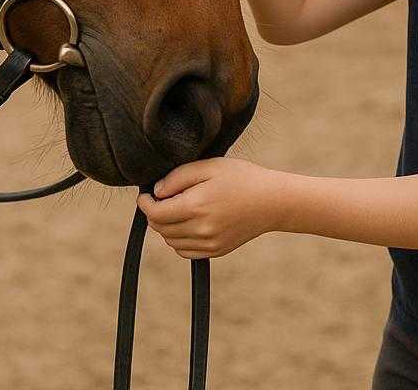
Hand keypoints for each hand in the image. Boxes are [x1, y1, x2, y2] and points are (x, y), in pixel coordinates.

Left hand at [135, 157, 284, 259]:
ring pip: (171, 241)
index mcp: (196, 206)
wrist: (273, 202)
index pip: (155, 213)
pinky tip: (188, 224)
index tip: (146, 194)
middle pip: (160, 229)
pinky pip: (185, 251)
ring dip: (166, 227)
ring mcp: (209, 243)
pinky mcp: (216, 251)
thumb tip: (157, 192)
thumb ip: (178, 177)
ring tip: (177, 209)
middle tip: (161, 198)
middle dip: (154, 213)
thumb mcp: (209, 166)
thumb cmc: (242, 178)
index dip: (145, 203)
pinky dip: (179, 240)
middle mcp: (201, 229)